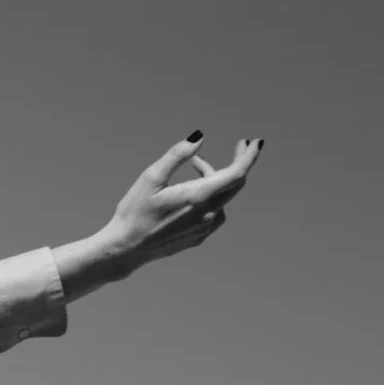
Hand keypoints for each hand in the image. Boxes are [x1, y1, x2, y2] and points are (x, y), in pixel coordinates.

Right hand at [55, 132, 264, 300]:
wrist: (127, 248)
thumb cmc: (134, 211)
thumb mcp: (151, 177)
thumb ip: (177, 155)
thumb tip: (199, 137)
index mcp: (198, 197)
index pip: (236, 174)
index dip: (248, 157)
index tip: (256, 142)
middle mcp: (208, 214)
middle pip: (235, 185)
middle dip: (238, 163)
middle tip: (238, 146)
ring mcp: (206, 228)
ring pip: (224, 198)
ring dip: (216, 179)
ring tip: (195, 168)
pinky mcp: (200, 237)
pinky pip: (216, 212)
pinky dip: (212, 197)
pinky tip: (194, 194)